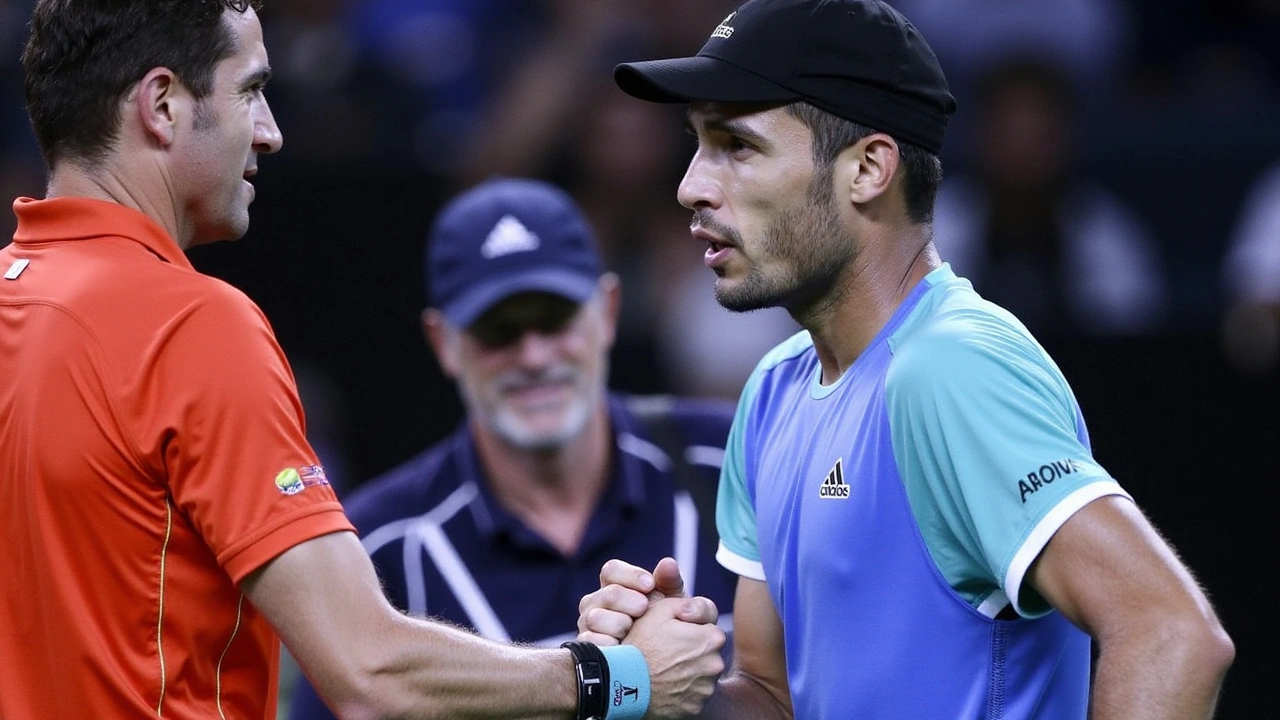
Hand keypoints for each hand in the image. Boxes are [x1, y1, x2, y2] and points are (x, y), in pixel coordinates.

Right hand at [577, 557, 710, 645]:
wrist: (660, 663)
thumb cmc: (665, 625)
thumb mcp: (671, 603)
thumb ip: (669, 582)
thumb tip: (668, 563)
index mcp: (614, 586)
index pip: (611, 570)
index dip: (629, 575)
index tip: (649, 584)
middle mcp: (597, 603)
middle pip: (604, 593)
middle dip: (625, 599)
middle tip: (643, 608)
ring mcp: (589, 625)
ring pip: (593, 617)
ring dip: (616, 622)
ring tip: (631, 629)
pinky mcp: (587, 647)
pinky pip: (588, 642)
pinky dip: (605, 643)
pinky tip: (620, 646)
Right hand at [624, 595, 725, 718]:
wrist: (622, 680)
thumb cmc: (641, 643)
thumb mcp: (661, 610)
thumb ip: (689, 605)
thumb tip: (700, 613)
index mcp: (712, 638)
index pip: (711, 631)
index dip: (693, 632)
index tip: (676, 636)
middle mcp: (715, 665)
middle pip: (709, 655)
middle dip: (694, 653)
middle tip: (669, 653)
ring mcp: (706, 689)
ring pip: (702, 676)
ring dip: (690, 673)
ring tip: (666, 670)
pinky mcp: (695, 707)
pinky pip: (693, 695)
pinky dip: (683, 691)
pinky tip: (666, 685)